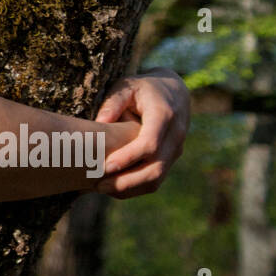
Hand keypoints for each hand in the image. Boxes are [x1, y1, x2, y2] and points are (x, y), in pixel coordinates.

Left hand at [92, 67, 189, 198]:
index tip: (106, 167)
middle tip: (99, 186)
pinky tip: (113, 187)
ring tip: (102, 189)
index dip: (129, 158)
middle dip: (127, 182)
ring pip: (157, 179)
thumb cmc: (142, 89)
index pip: (150, 143)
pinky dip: (135, 187)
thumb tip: (99, 124)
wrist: (174, 92)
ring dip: (130, 189)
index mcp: (164, 115)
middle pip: (156, 168)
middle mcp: (175, 135)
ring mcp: (176, 149)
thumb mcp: (126, 86)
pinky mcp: (171, 159)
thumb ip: (113, 102)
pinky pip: (156, 179)